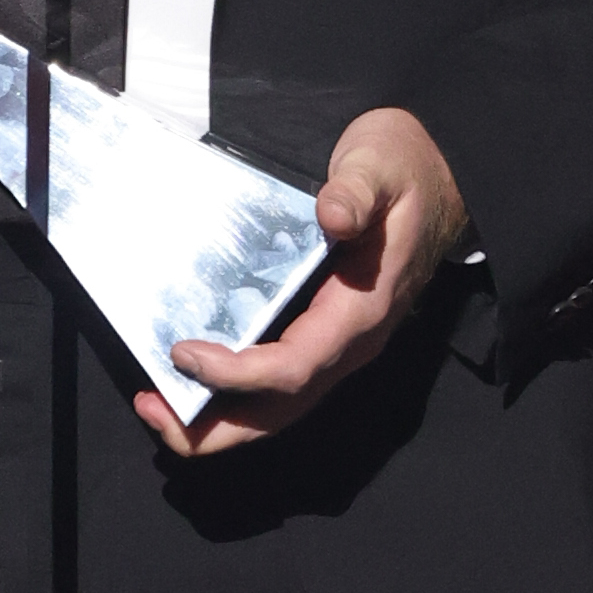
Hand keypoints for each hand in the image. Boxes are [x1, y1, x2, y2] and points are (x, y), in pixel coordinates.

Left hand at [141, 105, 470, 459]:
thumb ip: (358, 190)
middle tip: (152, 411)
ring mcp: (336, 346)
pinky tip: (189, 379)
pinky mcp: (321, 337)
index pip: (296, 365)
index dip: (239, 373)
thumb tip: (332, 215)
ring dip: (216, 421)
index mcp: (362, 311)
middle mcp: (349, 343)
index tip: (184, 353)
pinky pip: (275, 385)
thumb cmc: (404, 171)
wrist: (440, 178)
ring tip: (156, 407)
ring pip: (276, 408)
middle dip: (216, 426)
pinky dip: (230, 395)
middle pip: (280, 410)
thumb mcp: (381, 166)